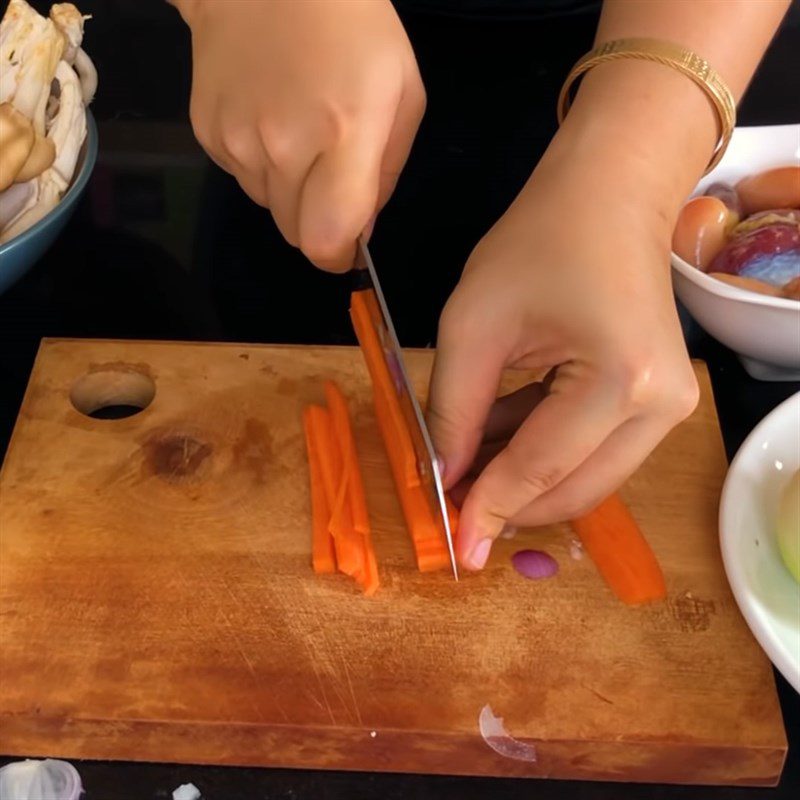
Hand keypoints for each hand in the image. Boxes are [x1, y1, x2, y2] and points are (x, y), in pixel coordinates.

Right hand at [177, 0, 423, 269]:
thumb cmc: (354, 29)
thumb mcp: (403, 94)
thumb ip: (385, 175)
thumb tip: (360, 233)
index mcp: (343, 136)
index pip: (325, 240)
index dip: (337, 256)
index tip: (346, 247)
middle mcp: (283, 146)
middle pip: (296, 233)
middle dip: (317, 221)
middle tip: (330, 177)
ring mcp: (238, 140)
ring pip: (269, 207)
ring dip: (289, 191)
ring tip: (299, 134)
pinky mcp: (207, 132)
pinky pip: (241, 178)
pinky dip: (259, 165)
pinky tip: (269, 118)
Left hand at [428, 140, 699, 570]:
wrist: (607, 196)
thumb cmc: (536, 243)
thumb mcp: (473, 325)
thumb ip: (453, 411)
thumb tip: (444, 480)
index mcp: (621, 382)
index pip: (540, 467)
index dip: (488, 507)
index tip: (452, 546)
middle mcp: (661, 407)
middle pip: (574, 489)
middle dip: (509, 503)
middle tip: (451, 506)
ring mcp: (669, 408)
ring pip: (585, 478)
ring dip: (522, 479)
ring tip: (464, 464)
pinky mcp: (658, 403)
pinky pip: (593, 451)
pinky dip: (541, 453)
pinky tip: (494, 440)